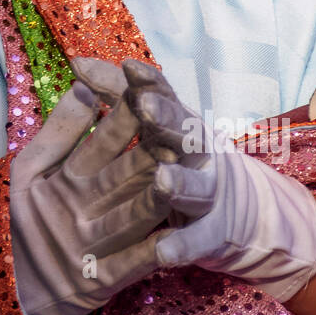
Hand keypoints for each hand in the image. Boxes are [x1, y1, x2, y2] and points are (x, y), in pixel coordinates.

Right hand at [8, 57, 175, 314]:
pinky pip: (131, 265)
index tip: (151, 93)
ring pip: (130, 217)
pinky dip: (152, 253)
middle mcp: (77, 211)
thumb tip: (84, 87)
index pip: (100, 141)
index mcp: (63, 181)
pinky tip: (175, 238)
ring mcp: (90, 247)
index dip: (126, 117)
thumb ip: (58, 131)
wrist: (18, 290)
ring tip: (178, 176)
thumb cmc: (28, 220)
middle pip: (120, 176)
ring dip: (154, 197)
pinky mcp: (102, 282)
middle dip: (150, 151)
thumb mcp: (27, 171)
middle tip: (181, 128)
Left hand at [78, 58, 315, 304]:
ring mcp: (208, 194)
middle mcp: (198, 154)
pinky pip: (197, 240)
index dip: (150, 84)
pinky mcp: (211, 234)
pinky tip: (165, 252)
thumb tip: (77, 62)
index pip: (167, 98)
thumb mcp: (151, 124)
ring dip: (180, 183)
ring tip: (162, 178)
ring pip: (195, 187)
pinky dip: (182, 245)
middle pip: (184, 134)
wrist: (238, 212)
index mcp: (180, 124)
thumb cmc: (177, 157)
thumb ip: (116, 94)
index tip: (129, 67)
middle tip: (143, 105)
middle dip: (165, 119)